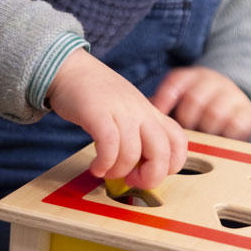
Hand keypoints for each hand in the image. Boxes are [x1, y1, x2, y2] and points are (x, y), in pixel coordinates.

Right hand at [46, 49, 187, 189]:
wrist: (71, 69)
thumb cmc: (97, 95)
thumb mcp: (127, 110)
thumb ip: (138, 133)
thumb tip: (140, 169)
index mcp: (150, 112)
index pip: (179, 141)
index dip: (171, 165)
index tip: (151, 172)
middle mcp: (140, 111)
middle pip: (162, 152)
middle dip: (150, 176)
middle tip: (132, 181)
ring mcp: (120, 111)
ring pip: (132, 153)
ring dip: (119, 171)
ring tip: (106, 171)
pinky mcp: (97, 113)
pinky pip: (109, 145)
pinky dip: (104, 163)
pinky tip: (96, 166)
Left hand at [151, 66, 250, 140]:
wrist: (236, 102)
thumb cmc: (199, 106)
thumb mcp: (181, 99)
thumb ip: (162, 107)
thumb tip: (139, 120)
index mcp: (193, 76)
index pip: (176, 81)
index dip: (164, 98)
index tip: (157, 115)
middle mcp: (214, 81)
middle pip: (194, 99)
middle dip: (186, 119)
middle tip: (181, 133)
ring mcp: (233, 95)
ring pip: (214, 113)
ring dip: (203, 129)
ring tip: (200, 137)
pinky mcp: (247, 112)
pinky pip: (235, 125)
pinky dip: (223, 135)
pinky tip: (217, 140)